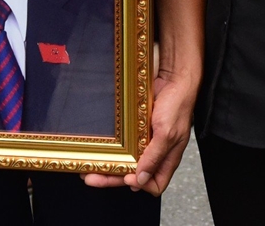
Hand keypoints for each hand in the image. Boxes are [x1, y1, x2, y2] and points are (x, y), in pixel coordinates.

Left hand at [82, 64, 198, 194]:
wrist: (172, 79)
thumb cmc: (177, 106)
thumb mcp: (168, 134)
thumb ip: (155, 157)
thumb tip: (140, 180)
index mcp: (167, 158)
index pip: (156, 184)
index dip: (141, 185)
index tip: (127, 178)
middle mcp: (154, 153)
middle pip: (132, 175)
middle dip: (112, 178)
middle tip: (91, 178)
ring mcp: (144, 142)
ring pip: (124, 161)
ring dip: (107, 166)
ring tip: (88, 168)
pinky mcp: (135, 130)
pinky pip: (121, 145)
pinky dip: (110, 151)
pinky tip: (97, 151)